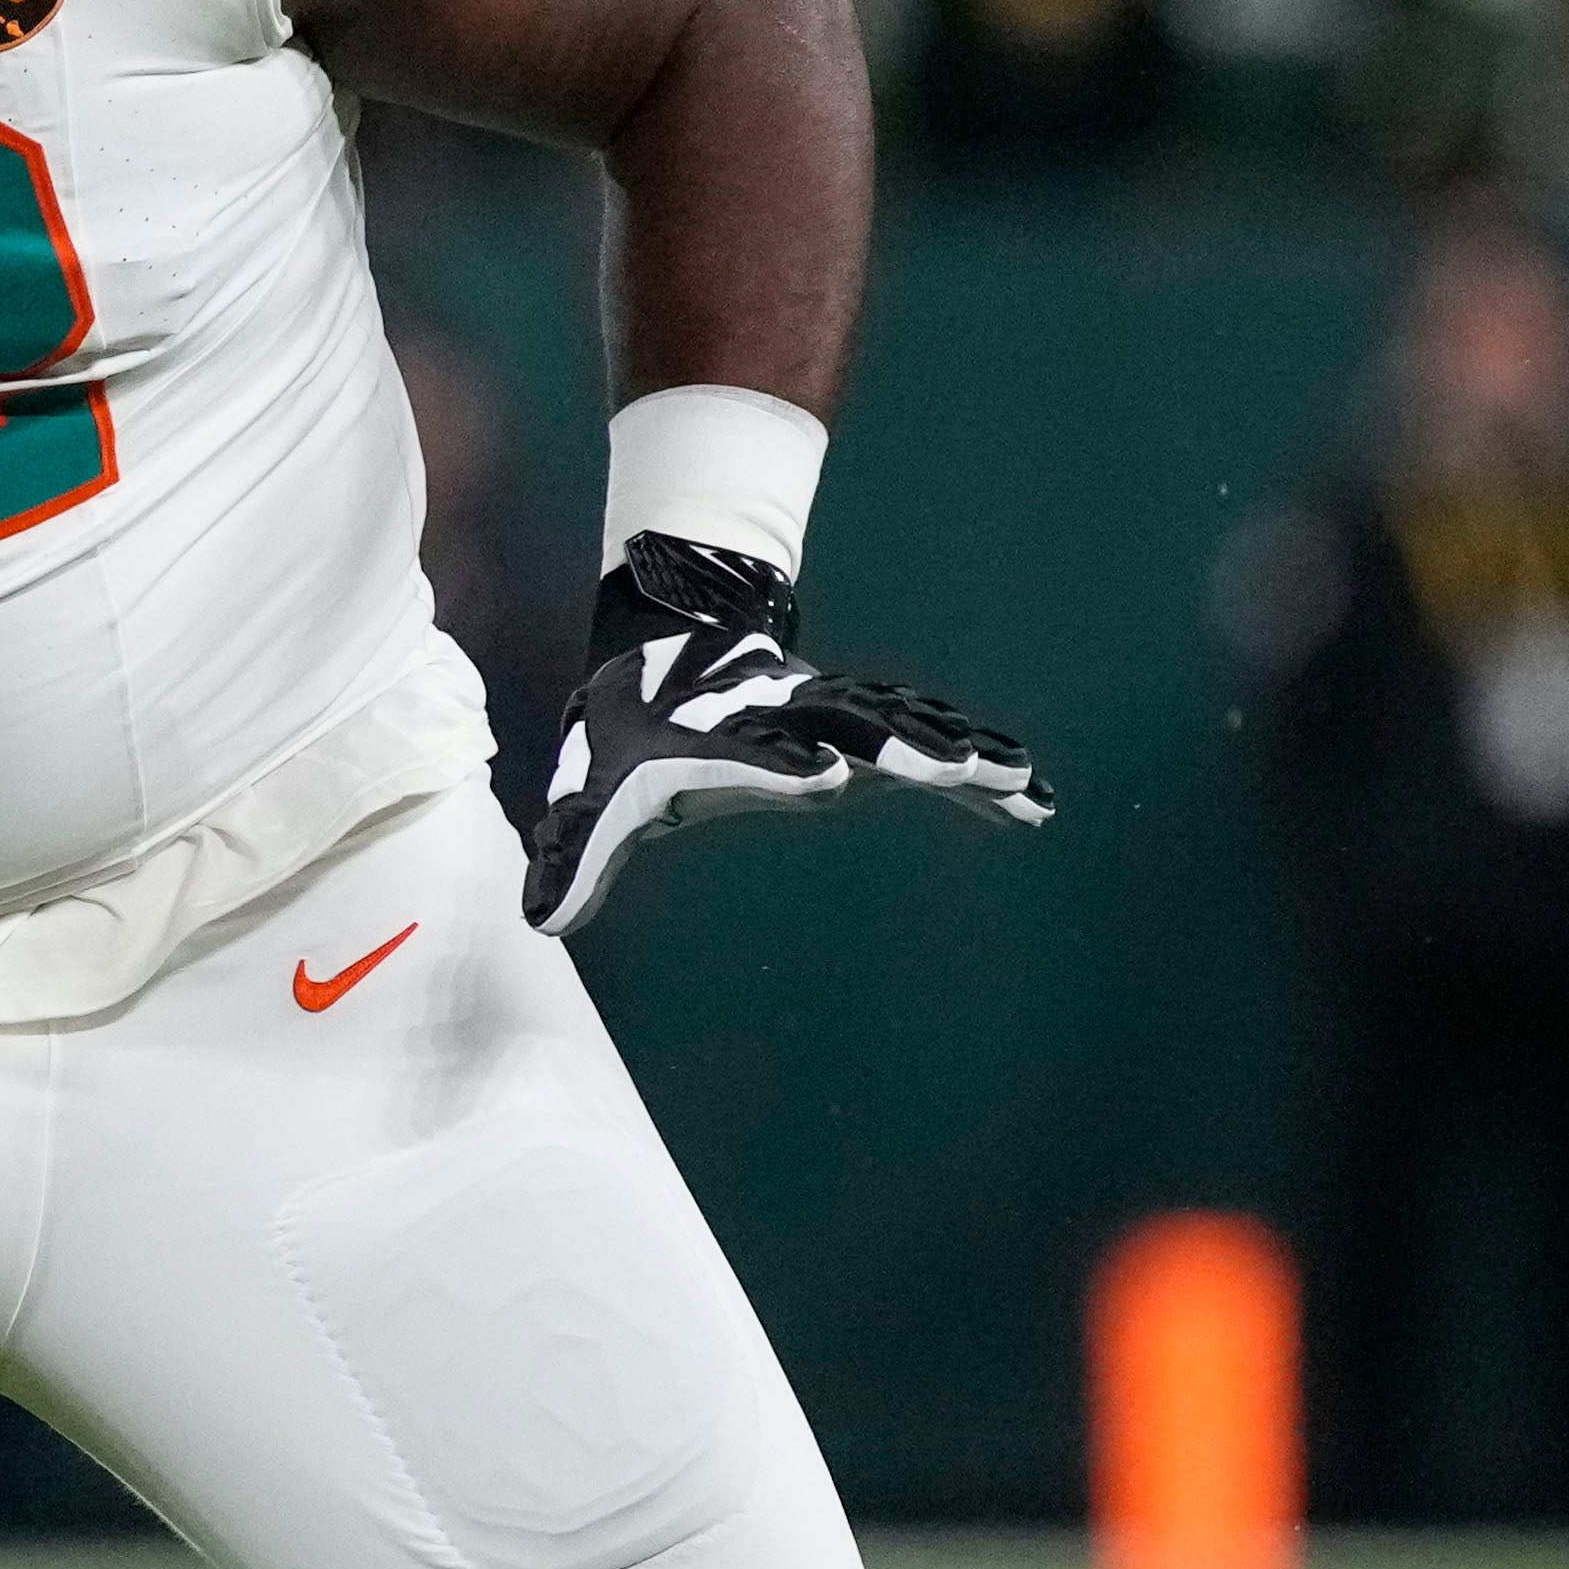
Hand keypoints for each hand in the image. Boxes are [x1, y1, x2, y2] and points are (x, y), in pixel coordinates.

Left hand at [519, 535, 1047, 933]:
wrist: (667, 646)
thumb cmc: (633, 732)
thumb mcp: (596, 794)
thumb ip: (575, 859)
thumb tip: (539, 922)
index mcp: (725, 742)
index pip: (757, 755)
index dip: (786, 765)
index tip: (827, 778)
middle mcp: (790, 719)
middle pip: (855, 729)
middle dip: (903, 748)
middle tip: (958, 772)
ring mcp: (834, 711)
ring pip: (908, 727)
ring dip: (964, 752)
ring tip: (1021, 783)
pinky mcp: (864, 717)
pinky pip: (930, 736)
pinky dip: (979, 760)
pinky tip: (1030, 793)